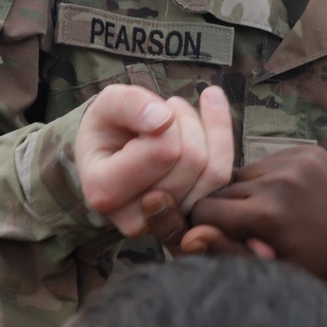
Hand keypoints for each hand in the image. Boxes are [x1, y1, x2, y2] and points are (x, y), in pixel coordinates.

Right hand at [76, 85, 233, 235]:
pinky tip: (211, 114)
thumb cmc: (108, 127)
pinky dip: (222, 141)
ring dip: (207, 131)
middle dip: (188, 123)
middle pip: (191, 162)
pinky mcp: (190, 218)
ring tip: (180, 116)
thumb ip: (129, 104)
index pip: (162, 151)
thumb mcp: (107, 104)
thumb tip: (163, 119)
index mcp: (104, 190)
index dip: (168, 121)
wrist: (111, 153)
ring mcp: (166, 223)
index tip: (153, 109)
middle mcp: (133, 218)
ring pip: (213, 173)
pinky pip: (222, 180)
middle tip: (170, 107)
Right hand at [183, 146, 326, 292]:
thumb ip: (227, 253)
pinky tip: (288, 202)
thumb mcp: (274, 273)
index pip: (204, 211)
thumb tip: (185, 237)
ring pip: (242, 174)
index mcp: (269, 214)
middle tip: (250, 235)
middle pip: (222, 190)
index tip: (222, 244)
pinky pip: (266, 163)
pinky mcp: (307, 150)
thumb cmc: (323, 271)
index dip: (208, 230)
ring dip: (246, 194)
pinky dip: (267, 180)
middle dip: (226, 212)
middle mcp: (280, 180)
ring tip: (270, 219)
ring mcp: (296, 160)